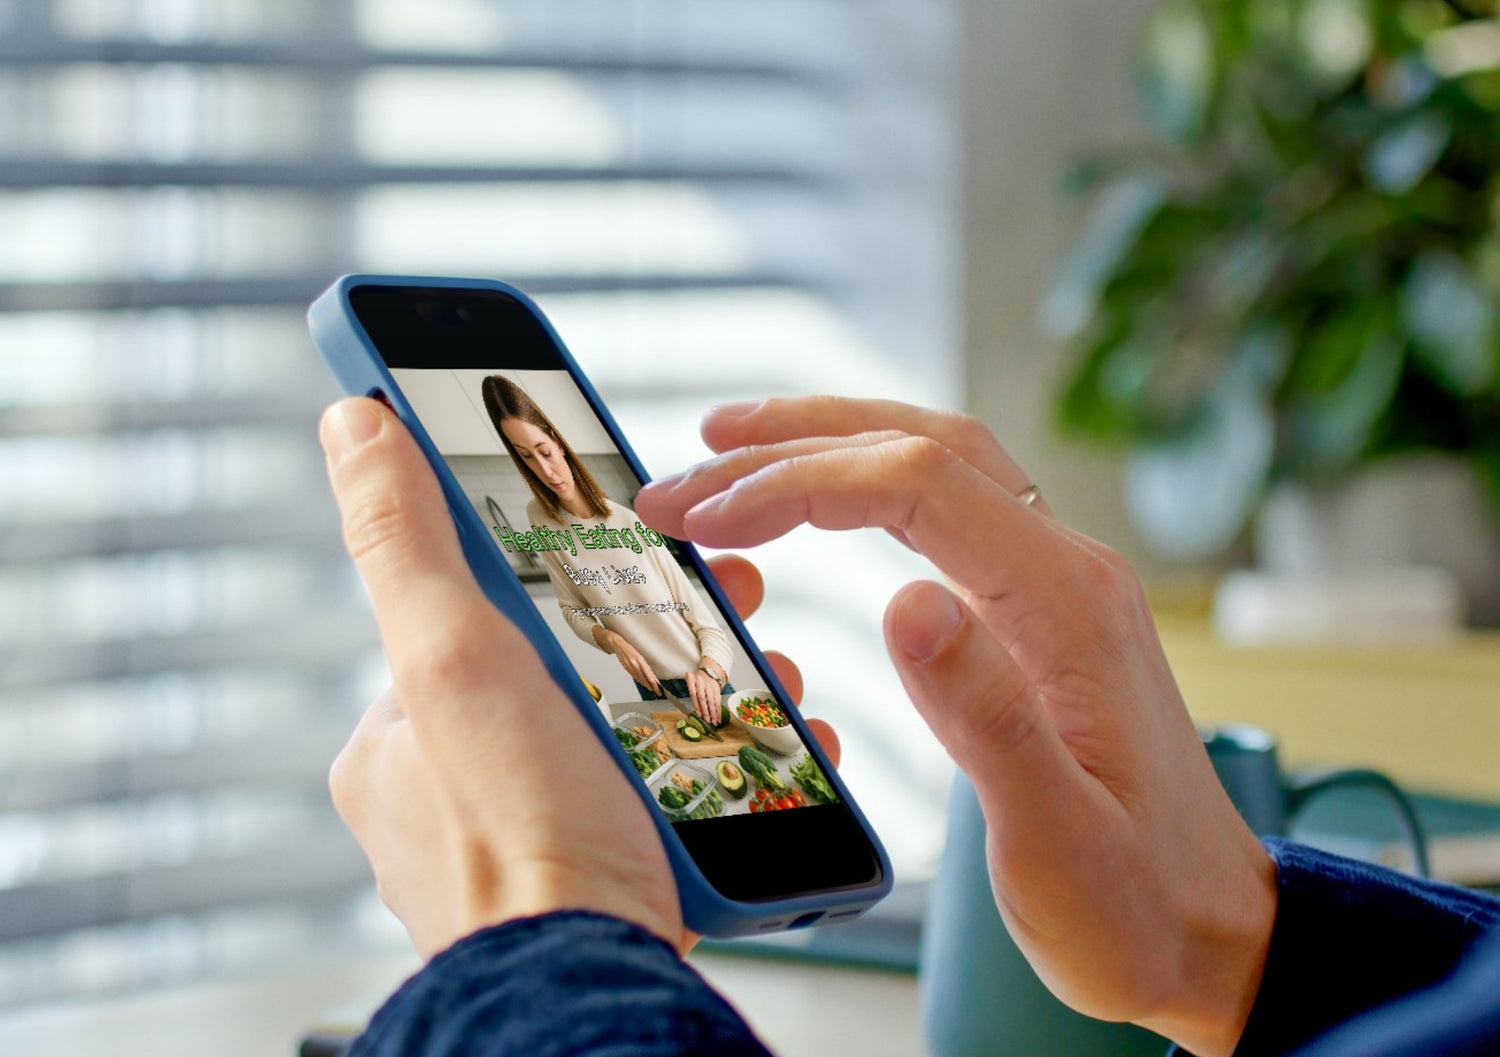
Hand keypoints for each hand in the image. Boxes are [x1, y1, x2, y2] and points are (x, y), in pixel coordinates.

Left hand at [319, 398, 833, 958]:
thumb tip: (354, 422)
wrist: (598, 989)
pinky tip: (771, 747)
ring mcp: (533, 836)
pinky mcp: (604, 876)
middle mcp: (457, 793)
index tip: (635, 528)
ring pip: (629, 727)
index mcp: (401, 740)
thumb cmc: (519, 838)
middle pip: (571, 664)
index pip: (481, 612)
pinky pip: (666, 795)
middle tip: (730, 595)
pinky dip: (721, 761)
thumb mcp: (450, 658)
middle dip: (658, 623)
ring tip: (770, 669)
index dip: (564, 559)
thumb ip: (406, 539)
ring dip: (705, 690)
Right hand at [635, 396, 1275, 1056]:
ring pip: (938, 461)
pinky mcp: (1041, 612)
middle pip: (924, 445)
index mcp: (1067, 605)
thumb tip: (904, 601)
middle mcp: (1068, 570)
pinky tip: (820, 496)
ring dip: (831, 441)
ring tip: (731, 445)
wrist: (1210, 933)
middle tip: (687, 473)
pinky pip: (948, 510)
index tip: (707, 516)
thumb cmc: (1133, 905)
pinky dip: (868, 482)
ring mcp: (1057, 585)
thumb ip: (985, 718)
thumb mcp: (1054, 837)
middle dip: (794, 444)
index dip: (799, 483)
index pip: (918, 484)